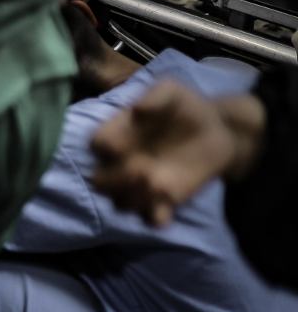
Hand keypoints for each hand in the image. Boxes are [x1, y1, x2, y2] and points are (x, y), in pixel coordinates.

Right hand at [90, 79, 242, 225]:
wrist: (216, 129)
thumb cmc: (185, 108)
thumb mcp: (173, 91)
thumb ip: (156, 97)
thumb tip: (138, 111)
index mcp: (117, 134)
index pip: (96, 145)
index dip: (106, 148)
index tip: (125, 146)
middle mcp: (121, 163)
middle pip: (99, 181)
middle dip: (114, 180)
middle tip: (141, 171)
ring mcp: (139, 185)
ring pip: (120, 204)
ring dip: (134, 199)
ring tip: (158, 186)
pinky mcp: (162, 200)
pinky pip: (149, 219)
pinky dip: (155, 217)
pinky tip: (168, 205)